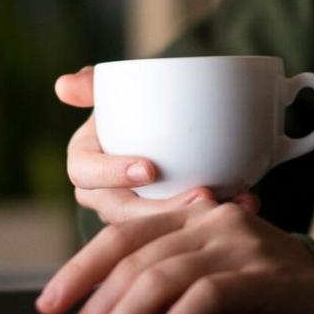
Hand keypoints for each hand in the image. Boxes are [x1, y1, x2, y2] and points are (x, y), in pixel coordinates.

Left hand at [35, 201, 313, 313]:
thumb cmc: (268, 292)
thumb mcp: (209, 279)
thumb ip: (166, 283)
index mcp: (191, 215)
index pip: (122, 236)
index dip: (80, 270)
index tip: (50, 306)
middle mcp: (210, 221)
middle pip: (133, 262)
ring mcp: (237, 246)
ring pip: (160, 279)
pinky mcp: (262, 276)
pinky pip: (206, 297)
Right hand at [56, 66, 260, 221]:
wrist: (168, 121)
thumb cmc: (132, 106)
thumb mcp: (115, 91)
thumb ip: (94, 83)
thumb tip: (63, 85)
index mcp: (85, 162)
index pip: (85, 174)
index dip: (112, 174)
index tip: (149, 168)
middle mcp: (105, 195)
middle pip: (126, 213)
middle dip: (163, 210)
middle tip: (205, 195)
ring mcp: (138, 215)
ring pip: (159, 230)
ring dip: (197, 220)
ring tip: (237, 203)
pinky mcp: (169, 223)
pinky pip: (188, 229)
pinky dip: (219, 219)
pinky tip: (250, 203)